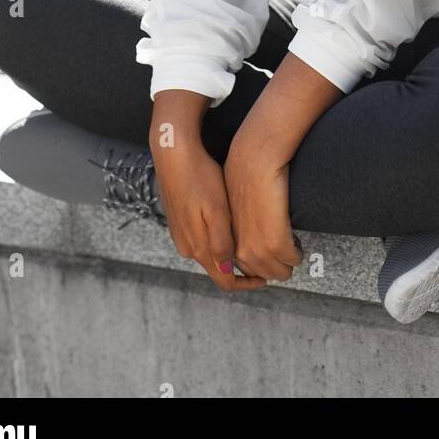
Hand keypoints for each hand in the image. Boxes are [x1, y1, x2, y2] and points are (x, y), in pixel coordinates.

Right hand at [150, 129, 267, 293]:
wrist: (173, 155)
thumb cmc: (198, 178)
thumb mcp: (216, 210)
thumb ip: (221, 243)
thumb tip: (228, 269)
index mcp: (199, 248)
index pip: (225, 281)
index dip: (247, 284)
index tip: (265, 278)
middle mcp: (188, 247)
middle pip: (218, 268)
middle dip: (240, 269)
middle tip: (262, 258)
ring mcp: (182, 234)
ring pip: (210, 253)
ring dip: (229, 253)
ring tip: (249, 240)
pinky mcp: (180, 221)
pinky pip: (202, 238)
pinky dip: (218, 239)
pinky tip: (228, 223)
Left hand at [223, 138, 303, 283]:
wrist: (253, 161)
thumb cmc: (245, 177)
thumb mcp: (233, 209)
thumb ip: (238, 227)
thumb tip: (249, 234)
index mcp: (228, 244)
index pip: (247, 271)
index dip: (263, 261)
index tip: (270, 248)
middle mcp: (240, 252)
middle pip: (267, 275)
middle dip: (278, 263)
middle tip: (283, 242)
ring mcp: (257, 250)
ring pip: (283, 272)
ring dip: (289, 258)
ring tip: (289, 238)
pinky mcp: (276, 243)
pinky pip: (294, 258)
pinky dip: (298, 251)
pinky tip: (295, 235)